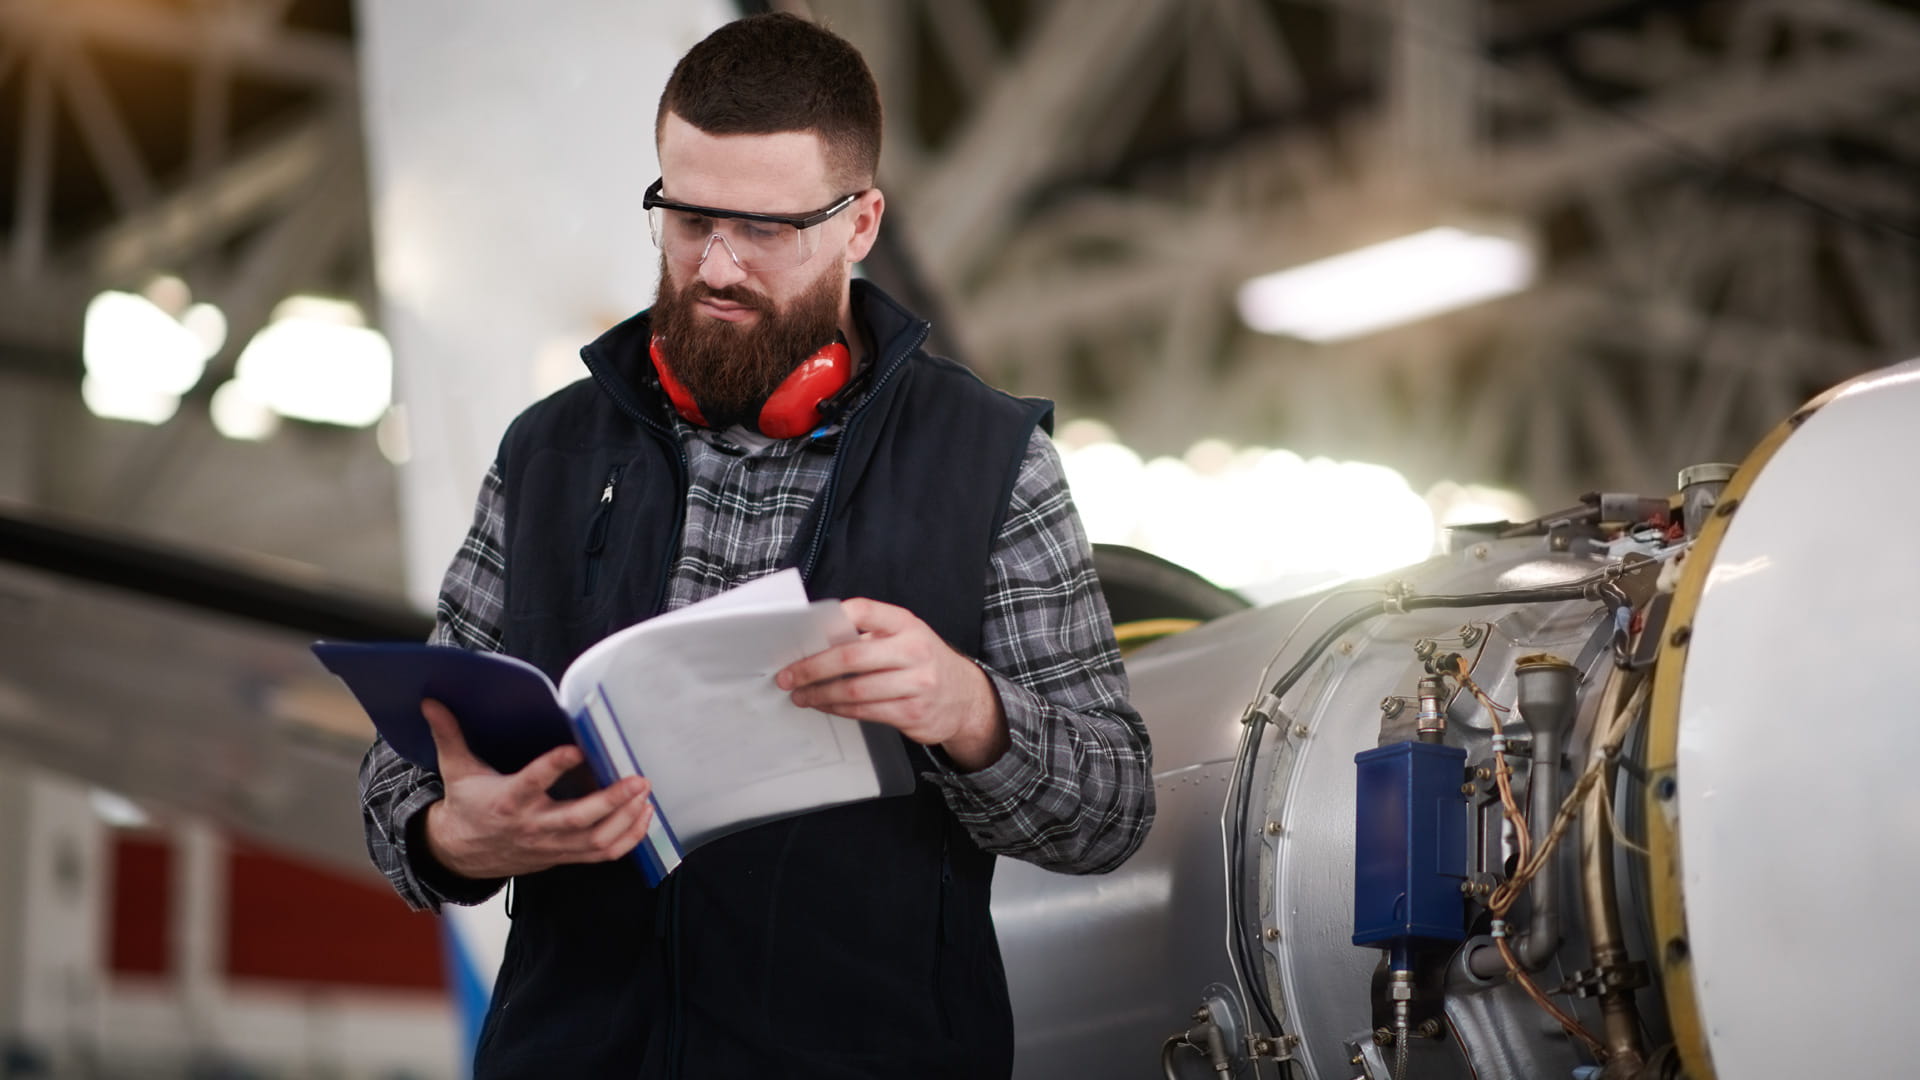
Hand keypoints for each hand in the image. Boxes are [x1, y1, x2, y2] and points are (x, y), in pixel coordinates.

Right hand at [419, 699, 655, 879]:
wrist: (461, 854)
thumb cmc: (467, 806)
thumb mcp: (456, 769)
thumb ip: (450, 735)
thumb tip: (430, 702)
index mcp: (507, 800)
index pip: (532, 782)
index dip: (553, 767)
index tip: (576, 749)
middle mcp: (532, 826)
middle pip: (576, 819)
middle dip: (611, 801)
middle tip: (638, 780)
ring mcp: (550, 845)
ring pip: (594, 840)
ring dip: (626, 820)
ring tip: (645, 796)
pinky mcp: (563, 856)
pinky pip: (601, 854)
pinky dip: (627, 840)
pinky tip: (644, 817)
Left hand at [775, 599, 1009, 770]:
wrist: (964, 697)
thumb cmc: (922, 662)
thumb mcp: (904, 637)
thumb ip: (869, 635)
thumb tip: (816, 642)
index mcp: (906, 624)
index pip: (864, 611)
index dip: (833, 619)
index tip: (804, 632)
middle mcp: (914, 651)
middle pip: (851, 657)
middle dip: (812, 668)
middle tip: (788, 675)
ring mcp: (916, 684)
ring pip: (854, 690)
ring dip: (819, 694)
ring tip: (800, 695)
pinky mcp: (912, 713)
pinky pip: (864, 712)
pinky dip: (837, 709)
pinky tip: (825, 705)